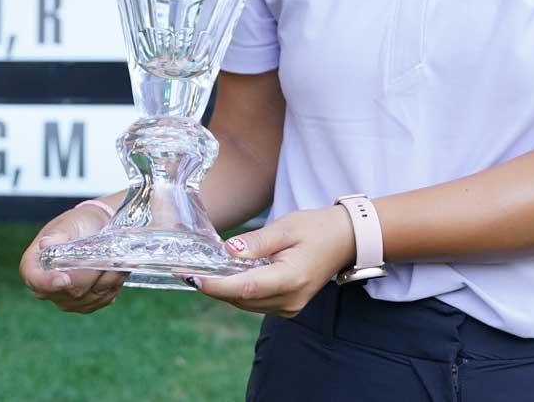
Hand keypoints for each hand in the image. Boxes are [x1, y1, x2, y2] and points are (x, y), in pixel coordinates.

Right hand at [19, 204, 125, 313]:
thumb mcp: (68, 223)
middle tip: (107, 259)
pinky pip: (99, 301)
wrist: (95, 230)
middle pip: (69, 290)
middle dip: (91, 275)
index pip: (35, 279)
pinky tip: (117, 272)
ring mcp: (64, 299)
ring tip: (118, 261)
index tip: (64, 278)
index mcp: (34, 264)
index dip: (48, 282)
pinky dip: (112, 287)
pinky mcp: (83, 304)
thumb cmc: (78, 224)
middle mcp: (46, 287)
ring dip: (106, 280)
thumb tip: (46, 243)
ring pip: (88, 297)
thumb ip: (58, 234)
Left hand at [188, 205, 354, 316]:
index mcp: (291, 278)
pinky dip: (239, 291)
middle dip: (215, 286)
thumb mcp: (286, 226)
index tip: (193, 278)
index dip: (216, 285)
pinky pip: (255, 303)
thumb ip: (257, 242)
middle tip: (189, 270)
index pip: (246, 287)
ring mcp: (290, 307)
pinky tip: (229, 276)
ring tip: (204, 271)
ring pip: (246, 303)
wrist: (345, 240)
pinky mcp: (288, 307)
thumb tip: (228, 252)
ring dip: (225, 290)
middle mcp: (290, 299)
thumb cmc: (317, 228)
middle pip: (242, 298)